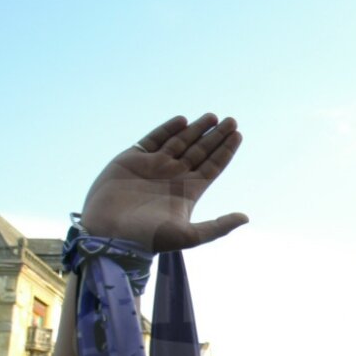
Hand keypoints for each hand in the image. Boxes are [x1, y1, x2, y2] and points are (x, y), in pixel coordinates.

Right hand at [80, 114, 246, 251]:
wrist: (109, 233)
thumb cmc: (149, 238)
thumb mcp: (189, 235)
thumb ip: (218, 226)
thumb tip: (245, 218)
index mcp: (188, 192)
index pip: (213, 166)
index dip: (225, 151)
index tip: (238, 134)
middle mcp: (173, 177)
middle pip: (201, 151)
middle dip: (215, 136)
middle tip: (231, 120)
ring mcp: (154, 166)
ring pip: (180, 142)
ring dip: (196, 129)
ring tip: (212, 117)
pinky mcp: (133, 159)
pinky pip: (154, 139)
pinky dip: (168, 129)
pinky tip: (183, 120)